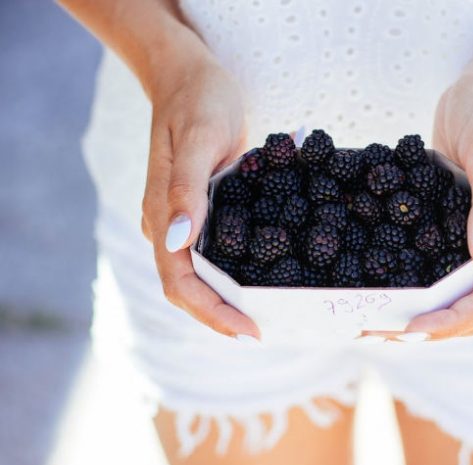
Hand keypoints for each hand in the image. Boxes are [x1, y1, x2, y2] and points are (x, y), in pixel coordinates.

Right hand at [141, 56, 260, 340]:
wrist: (187, 74)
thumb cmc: (197, 98)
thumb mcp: (200, 137)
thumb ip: (188, 189)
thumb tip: (177, 241)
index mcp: (161, 213)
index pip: (178, 281)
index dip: (211, 311)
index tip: (248, 329)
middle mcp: (166, 224)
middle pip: (185, 288)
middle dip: (219, 315)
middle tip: (260, 331)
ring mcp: (179, 219)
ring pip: (195, 276)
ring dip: (223, 301)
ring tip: (260, 316)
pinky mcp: (197, 209)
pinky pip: (209, 253)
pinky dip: (229, 275)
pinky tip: (257, 279)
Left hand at [367, 58, 472, 341]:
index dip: (457, 319)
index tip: (414, 326)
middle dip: (435, 327)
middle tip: (385, 332)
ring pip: (460, 296)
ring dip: (425, 315)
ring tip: (381, 323)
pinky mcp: (461, 227)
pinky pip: (443, 270)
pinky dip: (419, 288)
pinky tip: (387, 289)